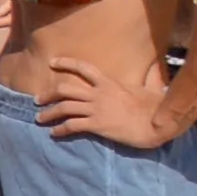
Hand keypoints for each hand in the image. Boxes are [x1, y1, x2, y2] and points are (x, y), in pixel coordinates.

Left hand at [7, 44, 185, 151]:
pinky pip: (72, 125)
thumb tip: (155, 66)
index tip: (52, 62)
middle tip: (37, 99)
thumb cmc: (158, 107)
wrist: (160, 123)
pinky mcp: (97, 125)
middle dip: (47, 94)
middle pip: (64, 90)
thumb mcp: (151, 87)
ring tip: (39, 118)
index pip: (84, 68)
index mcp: (109, 83)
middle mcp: (99, 94)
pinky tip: (54, 133)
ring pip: (64, 108)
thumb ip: (147, 77)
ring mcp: (96, 109)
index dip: (66, 63)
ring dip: (48, 113)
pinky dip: (60, 129)